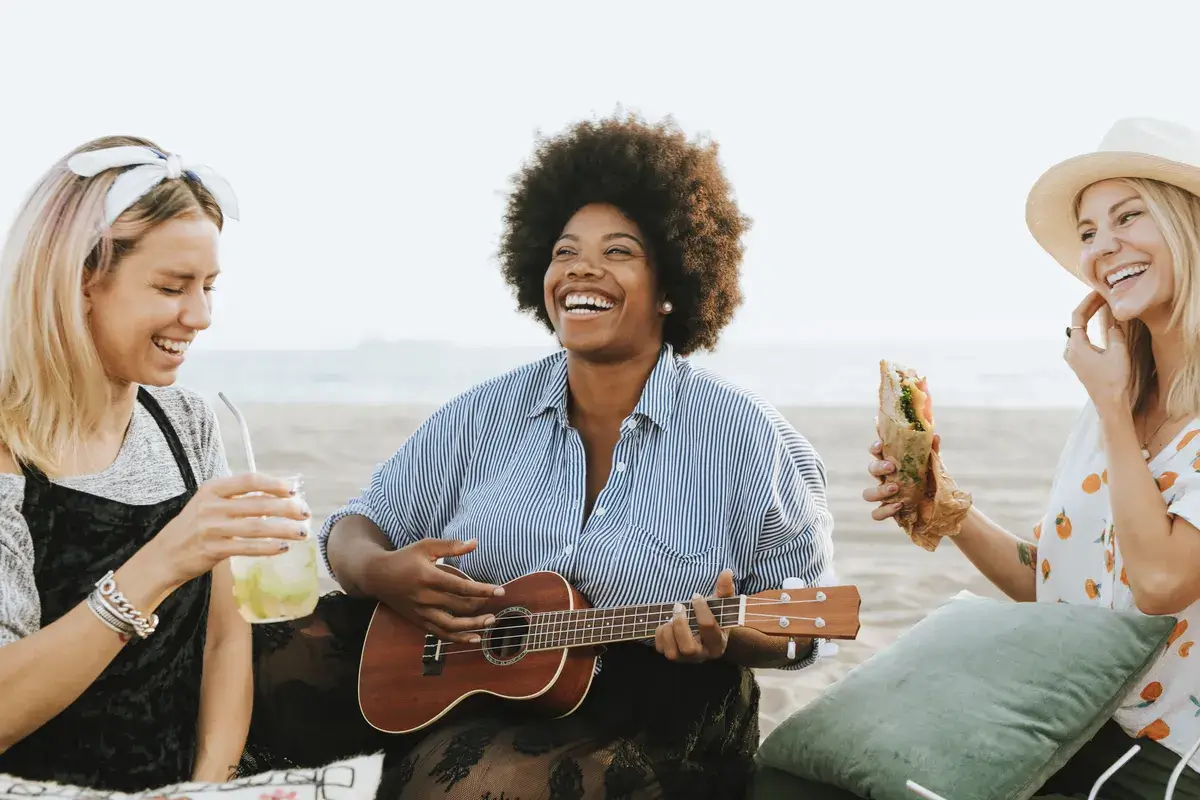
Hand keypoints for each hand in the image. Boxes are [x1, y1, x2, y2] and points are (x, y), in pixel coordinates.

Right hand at [145, 472, 310, 589]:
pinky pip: (247, 547)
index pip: (249, 480)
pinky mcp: (213, 549)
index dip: (274, 484)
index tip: (292, 491)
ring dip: (283, 529)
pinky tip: (283, 547)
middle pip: (258, 504)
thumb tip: (276, 497)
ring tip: (302, 532)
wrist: (164, 556)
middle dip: (286, 508)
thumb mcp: (209, 504)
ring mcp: (211, 528)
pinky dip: (268, 547)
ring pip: (257, 527)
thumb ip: (236, 499)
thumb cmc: (193, 527)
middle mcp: (211, 506)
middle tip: (305, 512)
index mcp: (212, 489)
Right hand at [366, 538, 504, 643]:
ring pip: (451, 625)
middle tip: (496, 602)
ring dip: (473, 626)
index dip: (483, 590)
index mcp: (429, 577)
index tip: (500, 591)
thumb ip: (451, 546)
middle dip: (481, 606)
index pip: (461, 587)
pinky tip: (473, 638)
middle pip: (459, 607)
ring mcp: (422, 612)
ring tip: (490, 622)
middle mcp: (426, 597)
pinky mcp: (419, 621)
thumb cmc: (404, 558)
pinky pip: (440, 634)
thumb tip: (475, 542)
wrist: (378, 576)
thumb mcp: (426, 546)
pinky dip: (458, 638)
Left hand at [654, 569, 734, 663]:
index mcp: (718, 643)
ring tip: (672, 616)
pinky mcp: (673, 655)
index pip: (709, 628)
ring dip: (669, 630)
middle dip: (680, 625)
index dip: (701, 609)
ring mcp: (686, 658)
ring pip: (673, 653)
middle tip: (679, 606)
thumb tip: (727, 571)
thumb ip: (724, 590)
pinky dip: (660, 635)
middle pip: (688, 648)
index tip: (696, 595)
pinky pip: (661, 649)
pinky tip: (666, 623)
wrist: (705, 633)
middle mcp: (702, 655)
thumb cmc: (714, 616)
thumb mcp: (721, 605)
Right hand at [863, 435, 939, 520]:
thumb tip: (935, 436)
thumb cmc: (931, 482)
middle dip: (878, 467)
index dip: (874, 447)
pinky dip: (885, 510)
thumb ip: (932, 452)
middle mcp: (885, 479)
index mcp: (892, 464)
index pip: (876, 452)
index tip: (880, 444)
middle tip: (892, 467)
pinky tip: (898, 506)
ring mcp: (885, 496)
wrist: (940, 507)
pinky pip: (877, 514)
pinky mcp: (889, 512)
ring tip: (895, 488)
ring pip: (868, 494)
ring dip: (879, 490)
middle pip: (871, 470)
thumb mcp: (933, 466)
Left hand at [1065, 291, 1130, 412]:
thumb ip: (1115, 332)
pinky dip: (1090, 327)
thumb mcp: (1118, 352)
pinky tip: (1100, 323)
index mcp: (1076, 346)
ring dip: (1090, 316)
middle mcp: (1070, 350)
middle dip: (1090, 306)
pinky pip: (1082, 339)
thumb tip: (1114, 321)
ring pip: (1079, 330)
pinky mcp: (1079, 362)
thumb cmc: (1114, 379)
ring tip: (1103, 304)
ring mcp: (1073, 357)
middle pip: (1077, 321)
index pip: (1078, 315)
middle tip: (1105, 294)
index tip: (1099, 291)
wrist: (1110, 403)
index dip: (1088, 301)